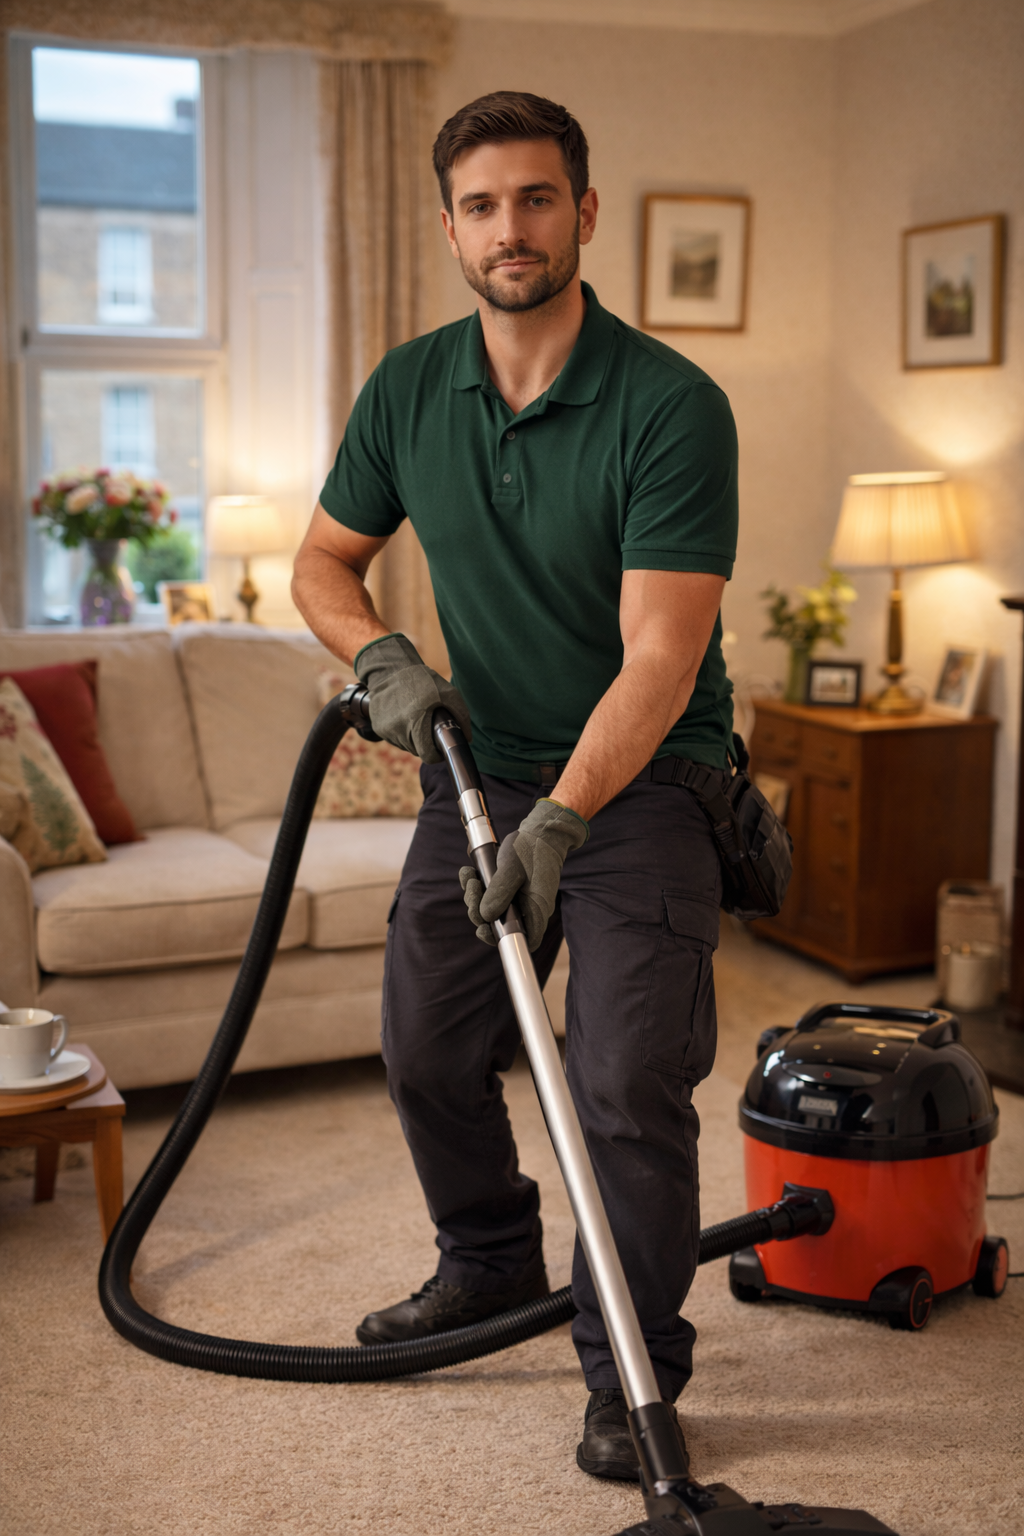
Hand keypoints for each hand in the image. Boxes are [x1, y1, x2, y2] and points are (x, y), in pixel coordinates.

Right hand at [354, 633, 471, 763]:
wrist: (390, 669)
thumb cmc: (423, 680)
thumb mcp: (448, 693)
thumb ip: (461, 716)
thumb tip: (466, 738)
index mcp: (416, 720)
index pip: (427, 755)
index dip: (436, 754)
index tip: (438, 746)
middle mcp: (398, 728)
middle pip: (417, 751)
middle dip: (425, 743)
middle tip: (428, 725)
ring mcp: (385, 728)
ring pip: (405, 745)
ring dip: (412, 738)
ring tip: (416, 717)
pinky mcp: (377, 726)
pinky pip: (394, 738)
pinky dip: (401, 732)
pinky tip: (404, 716)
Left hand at [460, 799, 588, 950]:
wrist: (540, 832)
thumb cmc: (530, 849)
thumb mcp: (512, 868)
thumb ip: (500, 892)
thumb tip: (484, 916)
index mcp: (536, 909)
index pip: (524, 940)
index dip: (501, 940)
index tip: (482, 928)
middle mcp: (527, 909)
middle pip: (499, 926)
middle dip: (478, 912)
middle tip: (472, 889)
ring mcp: (517, 900)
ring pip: (490, 911)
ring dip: (475, 897)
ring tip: (471, 876)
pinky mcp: (507, 890)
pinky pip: (489, 896)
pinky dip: (477, 887)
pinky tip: (470, 872)